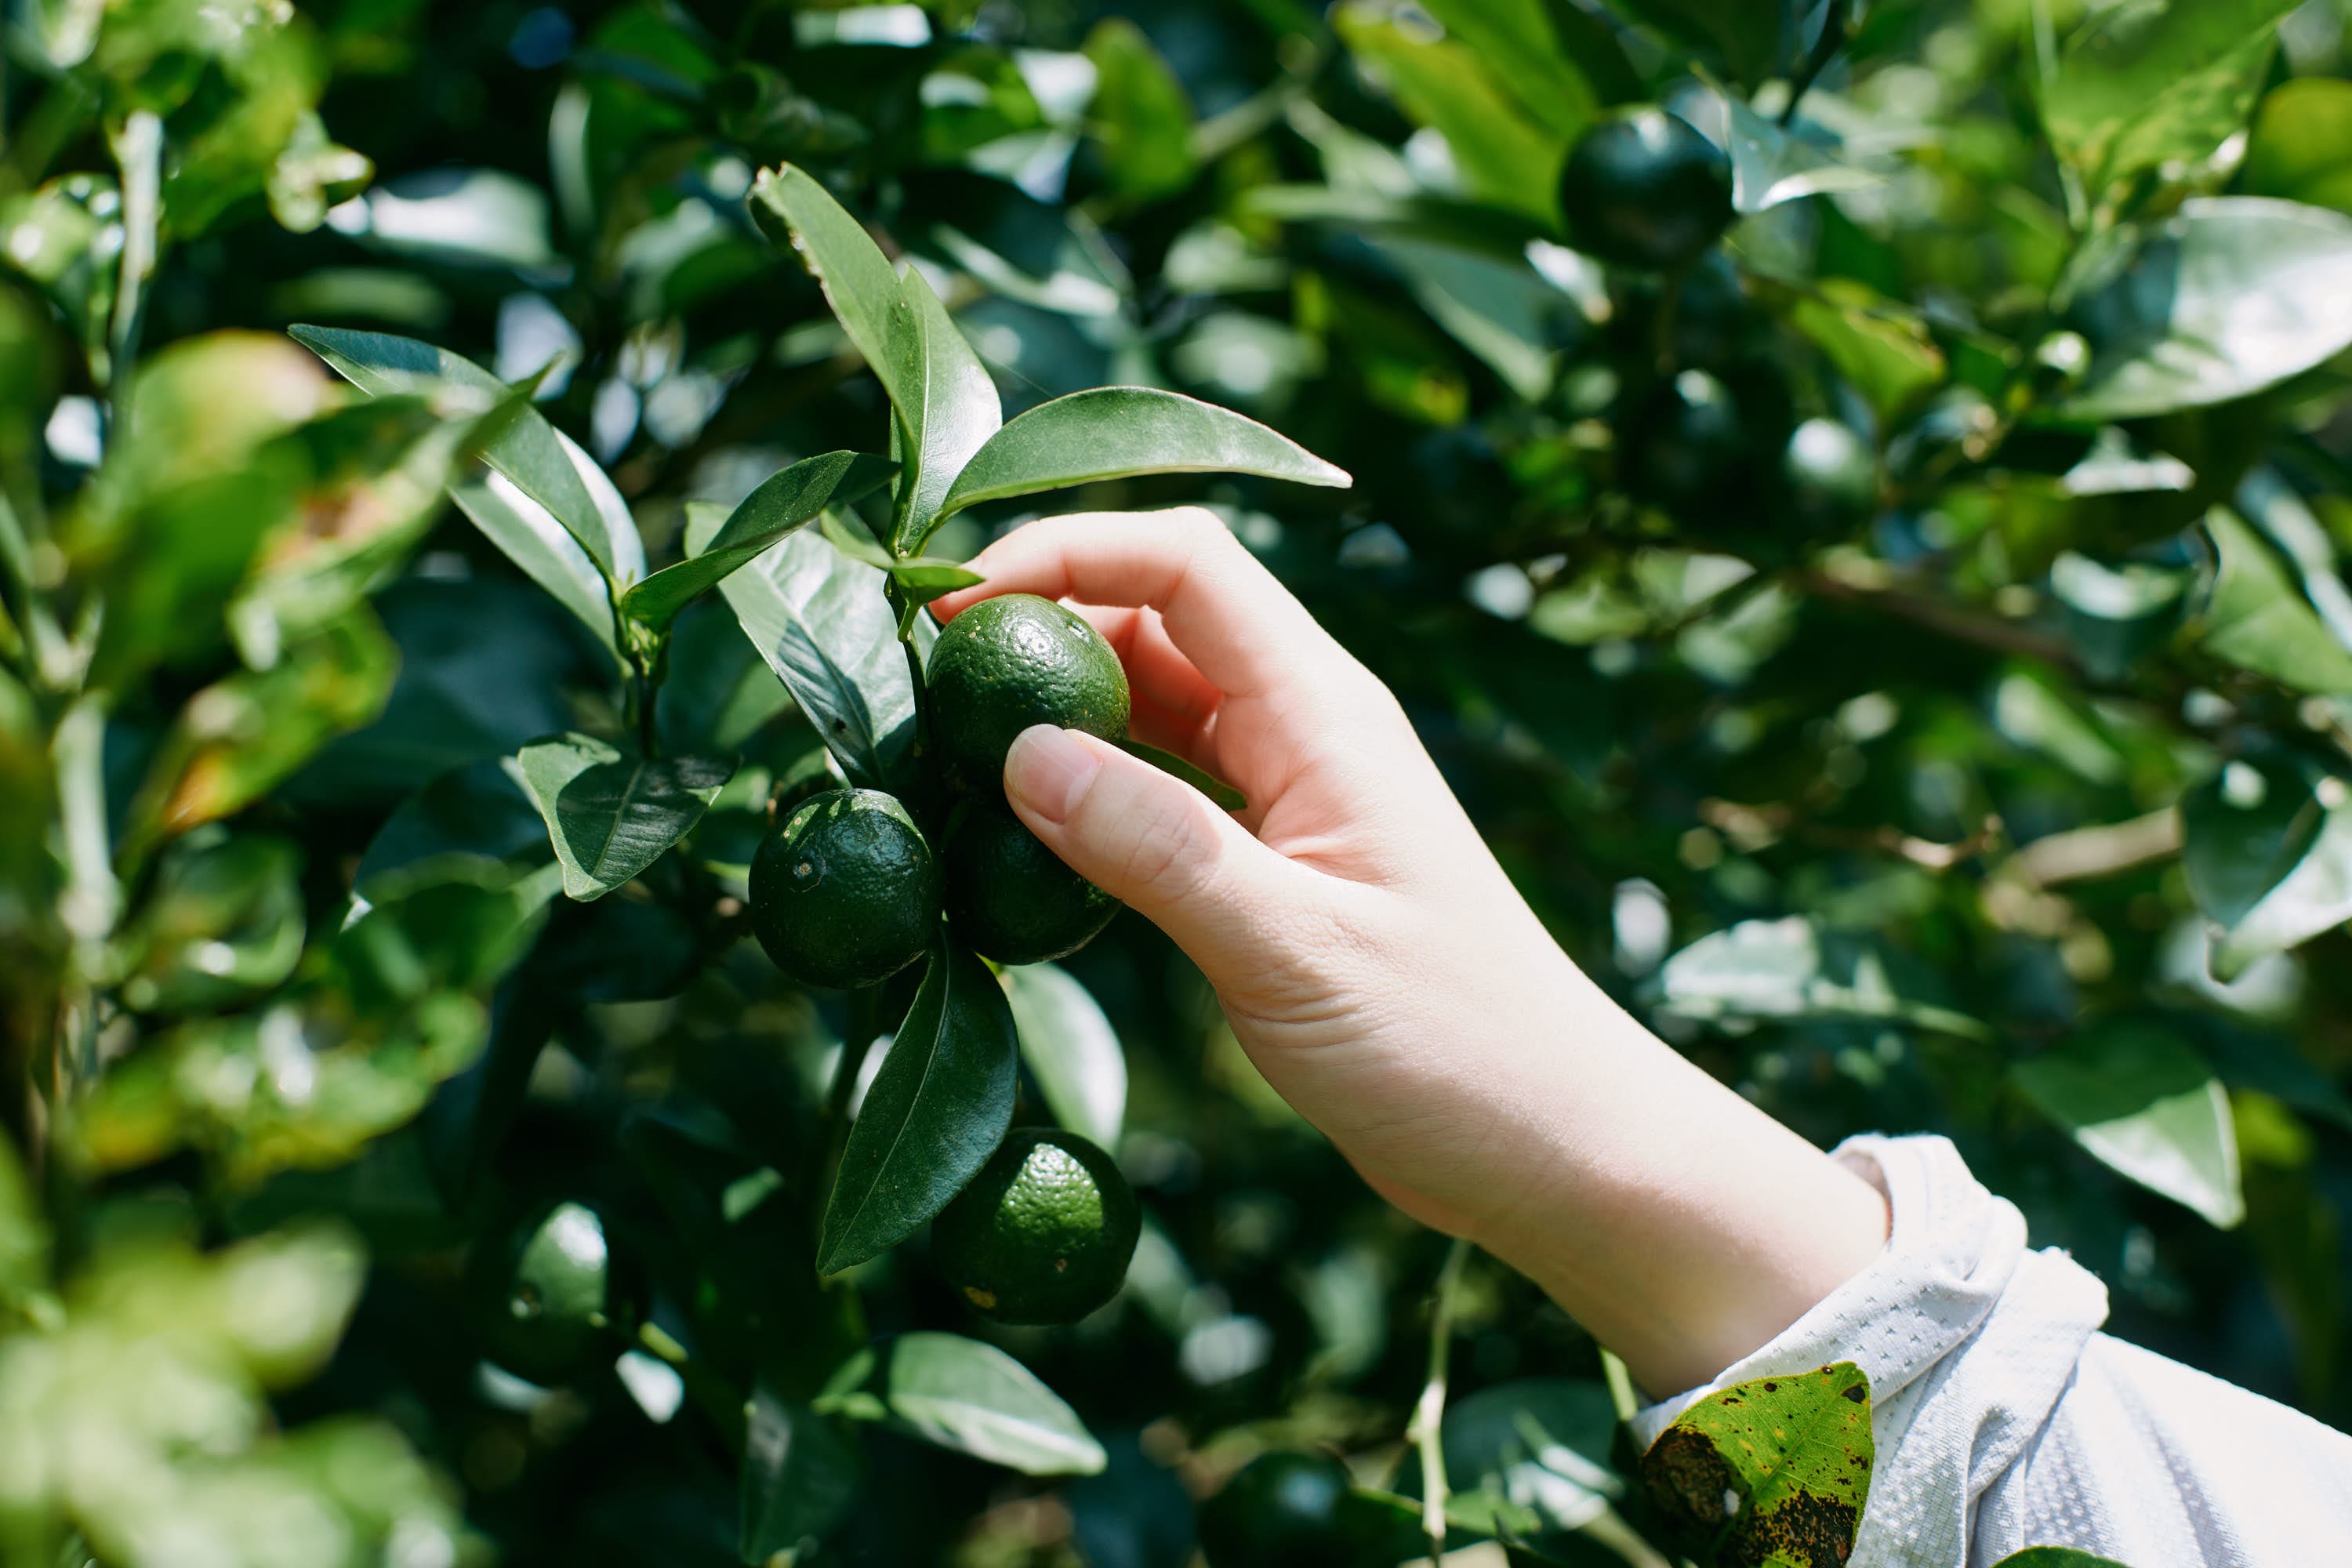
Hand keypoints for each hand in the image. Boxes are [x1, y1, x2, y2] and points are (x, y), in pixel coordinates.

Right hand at [932, 508, 1886, 1395]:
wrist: (1551, 1143)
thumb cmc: (1454, 1046)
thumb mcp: (1292, 949)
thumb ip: (1158, 849)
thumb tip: (1019, 754)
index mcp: (1326, 713)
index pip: (1185, 563)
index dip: (1066, 553)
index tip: (955, 610)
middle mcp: (1307, 729)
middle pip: (1157, 615)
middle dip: (1042, 620)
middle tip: (923, 680)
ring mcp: (1292, 793)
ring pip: (1155, 701)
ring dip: (1060, 705)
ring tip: (950, 742)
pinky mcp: (1277, 861)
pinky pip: (1165, 785)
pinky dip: (1092, 787)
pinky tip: (1022, 830)